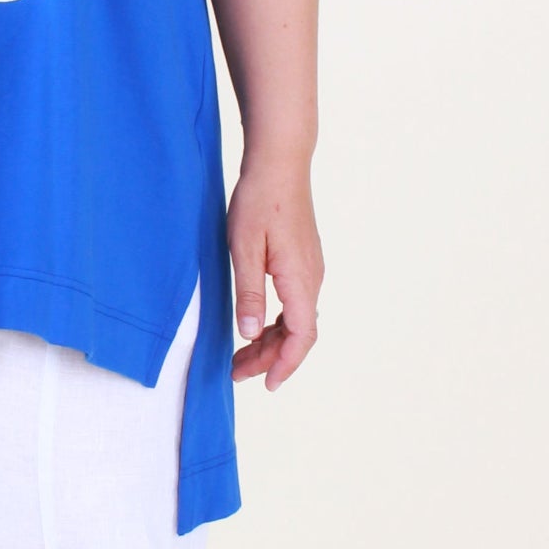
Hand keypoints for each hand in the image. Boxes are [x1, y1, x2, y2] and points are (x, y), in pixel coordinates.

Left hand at [227, 153, 322, 387]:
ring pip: (297, 319)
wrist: (280, 163)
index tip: (267, 384)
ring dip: (271, 341)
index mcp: (299, 280)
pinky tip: (255, 324)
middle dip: (270, 358)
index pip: (301, 337)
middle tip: (237, 373)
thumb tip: (248, 334)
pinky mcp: (303, 261)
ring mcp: (310, 269)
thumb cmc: (259, 201)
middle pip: (298, 333)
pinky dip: (277, 322)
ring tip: (241, 355)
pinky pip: (295, 303)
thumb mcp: (244, 248)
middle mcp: (312, 278)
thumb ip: (248, 293)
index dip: (284, 365)